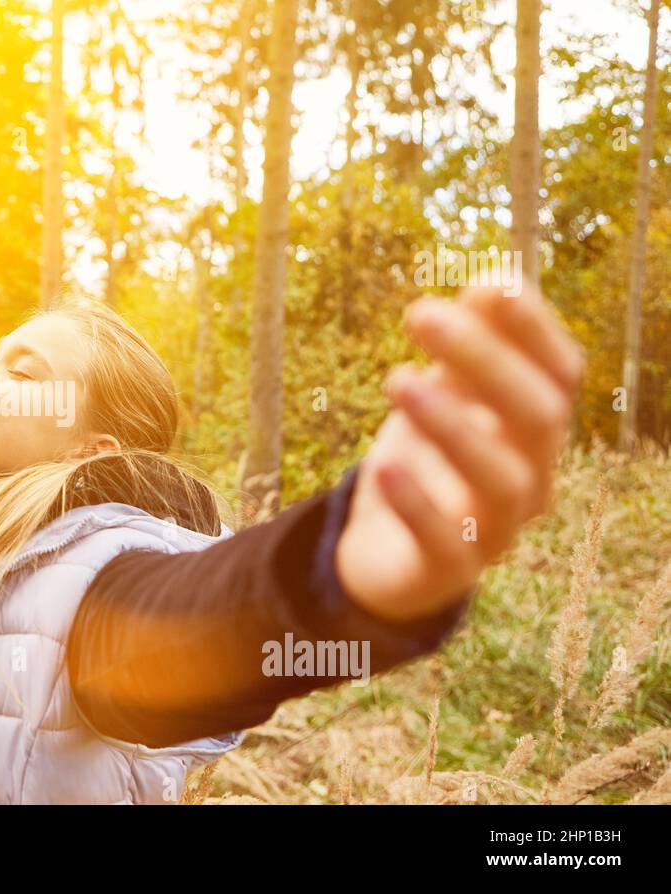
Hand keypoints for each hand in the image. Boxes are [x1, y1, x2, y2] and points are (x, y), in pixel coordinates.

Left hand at [335, 283, 584, 621]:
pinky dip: (418, 505)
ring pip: (501, 479)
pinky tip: (384, 467)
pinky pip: (447, 543)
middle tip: (419, 313)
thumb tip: (490, 284)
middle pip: (537, 416)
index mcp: (535, 430)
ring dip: (452, 424)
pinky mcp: (450, 571)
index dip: (534, 329)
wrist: (386, 554)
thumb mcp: (441, 398)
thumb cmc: (425, 461)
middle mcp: (532, 477)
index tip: (490, 284)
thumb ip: (464, 348)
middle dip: (485, 360)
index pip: (560, 374)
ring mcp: (497, 528)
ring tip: (396, 378)